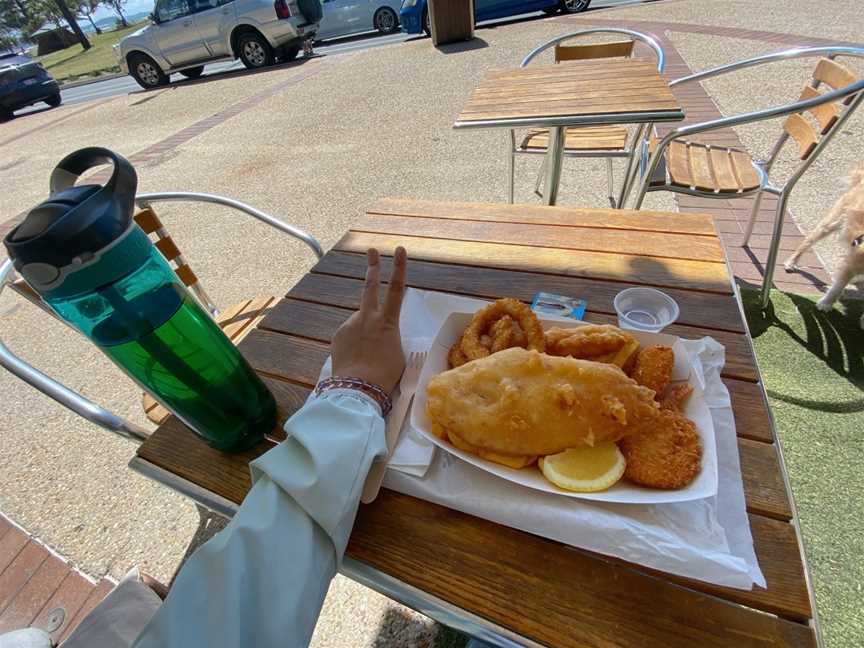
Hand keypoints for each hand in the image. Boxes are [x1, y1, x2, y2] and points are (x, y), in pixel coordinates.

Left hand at [331, 247, 406, 393]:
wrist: (358, 388)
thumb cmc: (385, 374)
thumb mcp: (397, 352)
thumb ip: (389, 336)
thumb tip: (379, 332)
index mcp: (387, 322)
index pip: (396, 289)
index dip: (399, 268)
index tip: (400, 250)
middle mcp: (367, 318)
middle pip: (370, 286)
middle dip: (373, 267)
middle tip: (372, 251)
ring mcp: (350, 325)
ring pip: (360, 321)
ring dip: (364, 332)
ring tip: (367, 355)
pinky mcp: (338, 335)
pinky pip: (349, 334)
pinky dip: (354, 342)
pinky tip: (356, 358)